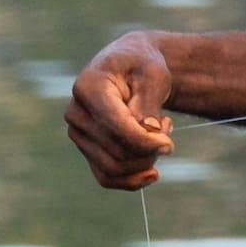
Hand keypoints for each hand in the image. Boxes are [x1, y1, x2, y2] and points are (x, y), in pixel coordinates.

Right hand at [65, 31, 176, 188]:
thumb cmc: (142, 67)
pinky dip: (131, 180)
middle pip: (118, 151)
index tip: (169, 142)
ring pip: (114, 168)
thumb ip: (149, 102)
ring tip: (159, 137)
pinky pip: (106, 178)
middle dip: (150, 149)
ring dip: (144, 161)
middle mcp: (76, 113)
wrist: (129, 68)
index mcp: (88, 88)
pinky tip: (152, 172)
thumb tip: (149, 132)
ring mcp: (78, 133)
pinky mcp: (86, 148)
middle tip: (166, 129)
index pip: (117, 128)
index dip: (146, 142)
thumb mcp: (153, 75)